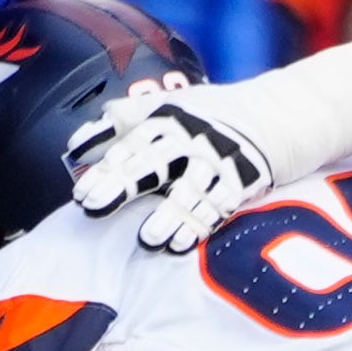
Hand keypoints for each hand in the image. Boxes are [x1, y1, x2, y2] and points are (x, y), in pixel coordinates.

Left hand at [65, 75, 278, 251]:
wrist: (272, 115)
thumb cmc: (209, 115)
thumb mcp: (168, 105)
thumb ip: (124, 120)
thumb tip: (79, 141)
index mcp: (169, 120)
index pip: (132, 144)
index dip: (106, 168)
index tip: (81, 192)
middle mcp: (193, 138)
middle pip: (155, 162)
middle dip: (124, 185)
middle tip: (95, 207)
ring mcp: (219, 161)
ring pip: (190, 190)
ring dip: (169, 216)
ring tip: (147, 239)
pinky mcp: (243, 181)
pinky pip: (219, 207)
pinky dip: (199, 226)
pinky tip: (180, 245)